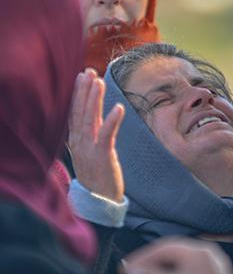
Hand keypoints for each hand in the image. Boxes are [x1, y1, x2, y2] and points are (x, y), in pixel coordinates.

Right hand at [68, 69, 124, 202]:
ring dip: (94, 99)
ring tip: (98, 81)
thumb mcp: (90, 152)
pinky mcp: (102, 155)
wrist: (99, 201)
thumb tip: (95, 117)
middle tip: (89, 71)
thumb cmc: (98, 175)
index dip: (77, 94)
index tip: (82, 76)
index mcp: (76, 141)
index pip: (74, 112)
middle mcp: (79, 142)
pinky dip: (112, 120)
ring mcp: (89, 148)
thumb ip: (91, 135)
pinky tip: (118, 107)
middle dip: (84, 90)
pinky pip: (107, 134)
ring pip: (90, 119)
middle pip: (80, 111)